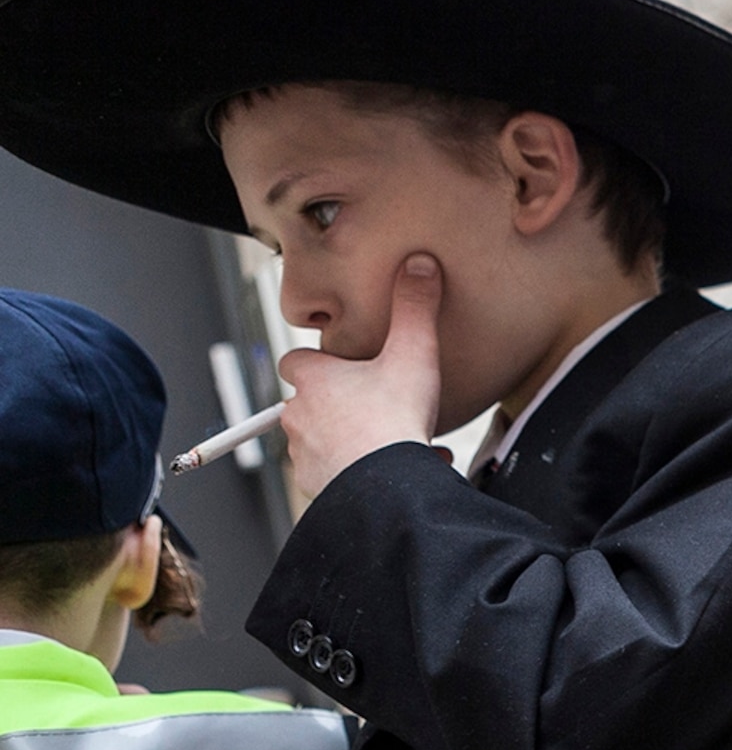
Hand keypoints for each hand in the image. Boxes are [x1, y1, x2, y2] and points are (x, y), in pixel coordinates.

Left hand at [278, 253, 443, 499]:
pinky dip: (360, 474)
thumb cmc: (393, 420)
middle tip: (377, 408)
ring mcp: (304, 453)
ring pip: (325, 442)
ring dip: (353, 442)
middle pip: (310, 404)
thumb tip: (418, 264)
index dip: (316, 364)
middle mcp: (299, 416)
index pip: (296, 362)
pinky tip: (396, 471)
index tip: (339, 367)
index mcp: (315, 381)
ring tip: (394, 444)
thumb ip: (415, 309)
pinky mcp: (316, 485)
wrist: (386, 485)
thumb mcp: (414, 354)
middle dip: (339, 407)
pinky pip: (337, 476)